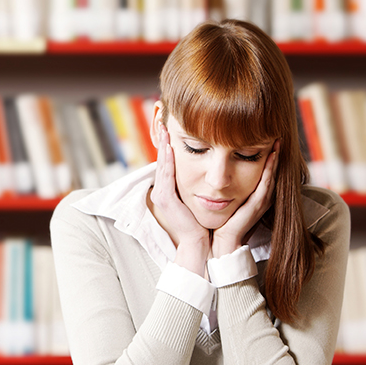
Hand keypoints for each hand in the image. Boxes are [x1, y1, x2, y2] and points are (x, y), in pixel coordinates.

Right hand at [147, 123, 210, 275]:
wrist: (199, 245)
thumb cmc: (201, 223)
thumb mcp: (196, 199)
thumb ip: (195, 184)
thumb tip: (203, 169)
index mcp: (168, 190)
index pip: (167, 162)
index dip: (167, 144)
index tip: (170, 126)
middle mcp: (161, 191)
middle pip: (162, 159)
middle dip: (162, 139)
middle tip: (163, 119)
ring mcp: (161, 195)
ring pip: (162, 164)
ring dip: (163, 145)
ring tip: (165, 128)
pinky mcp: (165, 200)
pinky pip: (165, 176)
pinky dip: (167, 160)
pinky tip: (170, 148)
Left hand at [211, 141, 278, 259]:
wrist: (224, 240)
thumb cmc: (224, 219)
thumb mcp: (229, 197)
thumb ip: (231, 185)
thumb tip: (221, 168)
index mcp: (256, 195)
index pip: (265, 172)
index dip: (269, 157)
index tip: (269, 140)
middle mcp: (262, 197)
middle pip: (271, 172)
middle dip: (275, 155)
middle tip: (277, 138)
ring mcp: (261, 201)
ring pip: (271, 176)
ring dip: (275, 160)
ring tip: (277, 144)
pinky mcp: (257, 205)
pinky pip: (265, 184)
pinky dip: (269, 171)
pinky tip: (271, 159)